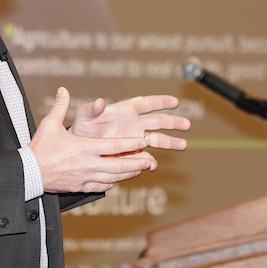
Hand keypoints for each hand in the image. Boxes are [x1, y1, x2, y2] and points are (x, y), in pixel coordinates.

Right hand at [29, 88, 158, 192]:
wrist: (29, 173)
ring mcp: (86, 177)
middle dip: (136, 163)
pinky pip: (101, 186)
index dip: (131, 144)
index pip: (115, 146)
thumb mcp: (49, 124)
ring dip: (128, 174)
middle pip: (119, 165)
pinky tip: (116, 180)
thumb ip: (60, 107)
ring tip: (139, 171)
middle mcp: (89, 164)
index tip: (143, 142)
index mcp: (85, 147)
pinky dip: (111, 183)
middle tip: (149, 161)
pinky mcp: (80, 186)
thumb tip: (64, 90)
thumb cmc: (40, 148)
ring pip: (113, 178)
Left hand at [70, 94, 189, 150]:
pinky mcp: (132, 154)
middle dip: (172, 123)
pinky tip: (152, 165)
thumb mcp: (84, 116)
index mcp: (125, 111)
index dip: (160, 102)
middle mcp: (134, 124)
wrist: (80, 148)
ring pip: (157, 139)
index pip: (146, 104)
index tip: (174, 102)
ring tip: (183, 145)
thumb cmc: (82, 127)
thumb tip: (99, 102)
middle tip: (186, 125)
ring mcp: (135, 139)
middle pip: (158, 121)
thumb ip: (92, 110)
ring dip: (170, 142)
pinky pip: (145, 158)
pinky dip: (149, 162)